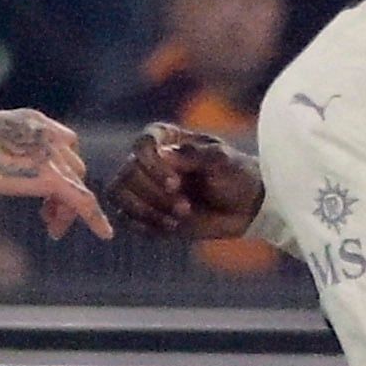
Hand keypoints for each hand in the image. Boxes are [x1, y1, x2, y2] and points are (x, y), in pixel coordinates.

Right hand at [0, 108, 111, 239]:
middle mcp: (50, 134)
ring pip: (77, 184)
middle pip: (73, 166)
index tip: (49, 187)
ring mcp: (53, 155)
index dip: (61, 167)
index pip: (63, 143)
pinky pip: (82, 201)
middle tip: (47, 215)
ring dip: (67, 208)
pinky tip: (104, 234)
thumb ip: (5, 148)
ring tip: (52, 228)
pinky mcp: (52, 178)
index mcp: (35, 121)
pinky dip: (95, 218)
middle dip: (64, 191)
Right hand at [108, 122, 265, 238]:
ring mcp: (143, 186)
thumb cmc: (236, 175)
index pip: (141, 146)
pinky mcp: (144, 211)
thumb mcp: (223, 161)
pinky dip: (144, 225)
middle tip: (185, 207)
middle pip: (128, 174)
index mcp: (164, 138)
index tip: (176, 184)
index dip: (153, 167)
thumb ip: (196, 155)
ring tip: (176, 220)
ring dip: (146, 211)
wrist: (246, 206)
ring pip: (119, 195)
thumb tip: (163, 154)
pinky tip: (170, 228)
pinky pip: (125, 218)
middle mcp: (147, 159)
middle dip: (155, 195)